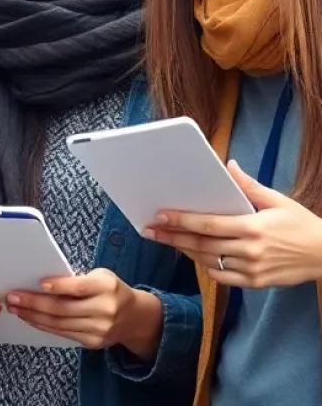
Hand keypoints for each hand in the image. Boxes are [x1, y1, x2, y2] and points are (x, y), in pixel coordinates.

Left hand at [5, 269, 162, 359]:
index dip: (58, 286)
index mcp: (106, 287)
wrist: (136, 317)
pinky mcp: (92, 342)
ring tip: (15, 308)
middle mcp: (104, 310)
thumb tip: (43, 282)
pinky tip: (30, 318)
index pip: (79, 288)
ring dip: (33, 316)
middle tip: (12, 297)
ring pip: (60, 324)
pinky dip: (44, 326)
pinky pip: (63, 333)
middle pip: (63, 309)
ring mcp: (98, 330)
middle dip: (34, 303)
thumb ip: (77, 280)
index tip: (39, 283)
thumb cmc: (110, 289)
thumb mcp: (100, 276)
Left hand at [145, 160, 321, 288]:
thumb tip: (228, 165)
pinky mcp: (257, 284)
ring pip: (210, 261)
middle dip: (172, 237)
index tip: (159, 216)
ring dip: (185, 251)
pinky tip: (196, 256)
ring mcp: (253, 270)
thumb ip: (249, 186)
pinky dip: (208, 267)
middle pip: (202, 244)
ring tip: (167, 241)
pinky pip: (225, 277)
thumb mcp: (277, 200)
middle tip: (149, 231)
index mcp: (253, 227)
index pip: (208, 224)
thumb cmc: (301, 224)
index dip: (181, 221)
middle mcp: (250, 251)